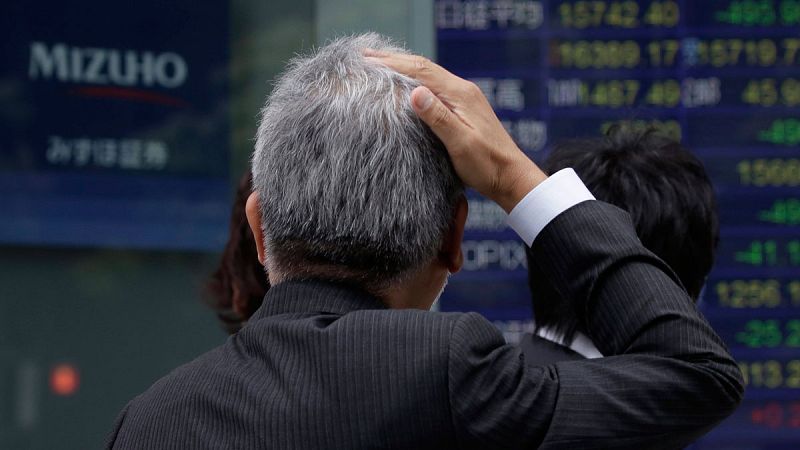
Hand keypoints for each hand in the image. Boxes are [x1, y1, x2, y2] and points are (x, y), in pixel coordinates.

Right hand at [364, 50, 546, 211]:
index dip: (392, 63)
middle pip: (423, 67)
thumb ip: (438, 117)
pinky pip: (434, 86)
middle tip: (364, 55)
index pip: (421, 70)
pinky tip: (404, 84)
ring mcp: (463, 98)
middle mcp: (462, 90)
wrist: (510, 176)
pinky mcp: (462, 108)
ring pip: (428, 74)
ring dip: (402, 67)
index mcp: (460, 94)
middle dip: (393, 59)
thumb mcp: (461, 143)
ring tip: (378, 63)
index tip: (367, 60)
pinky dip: (414, 80)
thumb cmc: (487, 164)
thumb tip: (415, 92)